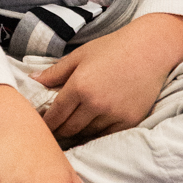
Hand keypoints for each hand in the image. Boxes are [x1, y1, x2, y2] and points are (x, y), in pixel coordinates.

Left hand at [31, 13, 182, 142]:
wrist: (150, 49)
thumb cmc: (113, 48)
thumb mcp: (80, 55)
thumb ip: (55, 71)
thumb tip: (32, 80)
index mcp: (79, 86)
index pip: (55, 115)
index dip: (45, 124)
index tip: (39, 128)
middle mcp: (95, 104)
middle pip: (69, 129)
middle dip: (58, 132)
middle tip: (51, 134)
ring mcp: (113, 114)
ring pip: (87, 134)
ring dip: (77, 134)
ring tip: (69, 132)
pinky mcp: (129, 121)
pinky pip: (106, 135)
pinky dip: (97, 133)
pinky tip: (91, 129)